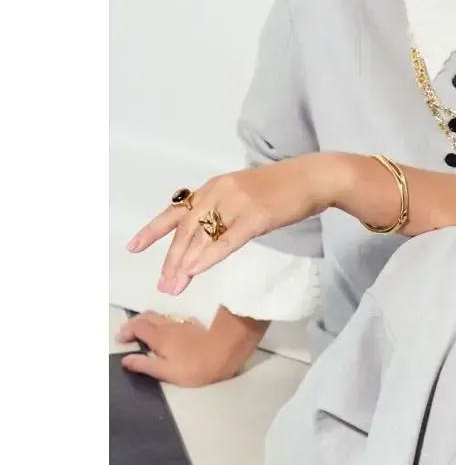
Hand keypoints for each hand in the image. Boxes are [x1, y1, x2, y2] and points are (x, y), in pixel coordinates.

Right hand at [117, 312, 235, 386]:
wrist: (228, 350)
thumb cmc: (196, 366)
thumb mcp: (167, 372)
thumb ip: (145, 364)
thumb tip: (125, 359)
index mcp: (160, 336)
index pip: (137, 326)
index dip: (126, 331)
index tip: (120, 340)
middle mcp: (169, 325)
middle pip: (147, 316)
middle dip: (135, 323)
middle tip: (128, 334)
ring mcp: (184, 322)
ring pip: (161, 316)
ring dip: (149, 321)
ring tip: (144, 333)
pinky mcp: (195, 324)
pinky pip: (174, 319)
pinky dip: (164, 323)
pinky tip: (167, 332)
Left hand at [127, 153, 344, 295]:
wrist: (314, 178)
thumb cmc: (284, 188)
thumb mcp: (246, 194)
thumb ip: (225, 210)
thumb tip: (206, 236)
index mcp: (216, 185)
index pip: (178, 210)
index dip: (154, 229)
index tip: (133, 247)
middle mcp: (221, 191)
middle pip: (187, 228)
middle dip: (171, 258)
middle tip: (162, 284)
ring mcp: (238, 202)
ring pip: (203, 237)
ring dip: (185, 264)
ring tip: (173, 286)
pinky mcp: (256, 216)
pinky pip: (227, 240)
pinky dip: (208, 257)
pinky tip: (195, 272)